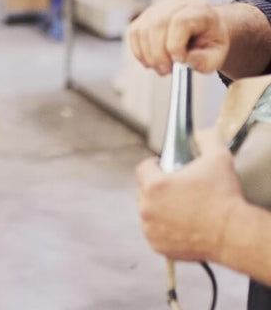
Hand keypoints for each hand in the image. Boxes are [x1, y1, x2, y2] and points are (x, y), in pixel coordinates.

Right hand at [128, 0, 229, 74]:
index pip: (180, 21)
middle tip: (167, 71)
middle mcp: (175, 5)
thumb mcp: (217, 54)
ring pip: (142, 30)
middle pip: (157, 25)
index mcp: (199, 11)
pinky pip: (134, 33)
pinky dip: (139, 52)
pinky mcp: (144, 17)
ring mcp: (157, 9)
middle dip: (159, 53)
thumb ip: (205, 60)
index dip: (175, 44)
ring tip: (162, 68)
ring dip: (148, 55)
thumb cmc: (209, 42)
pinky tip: (151, 62)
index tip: (179, 62)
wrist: (204, 29)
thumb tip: (186, 62)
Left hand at [136, 129, 245, 262]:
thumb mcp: (218, 158)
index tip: (166, 168)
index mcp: (154, 185)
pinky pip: (155, 233)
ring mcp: (150, 229)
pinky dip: (164, 230)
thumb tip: (202, 131)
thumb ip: (207, 138)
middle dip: (158, 189)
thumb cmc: (224, 197)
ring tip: (181, 209)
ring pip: (149, 213)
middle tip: (179, 191)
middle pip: (145, 191)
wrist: (234, 233)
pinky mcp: (158, 246)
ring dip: (160, 209)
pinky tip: (181, 225)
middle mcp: (146, 207)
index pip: (143, 168)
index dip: (155, 165)